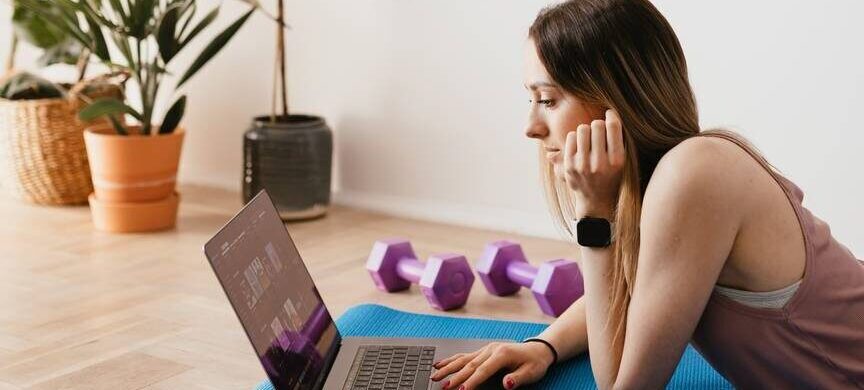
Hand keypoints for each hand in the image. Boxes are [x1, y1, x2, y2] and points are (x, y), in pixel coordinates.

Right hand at [430, 341, 553, 388]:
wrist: (537, 350)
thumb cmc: (534, 362)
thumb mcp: (531, 373)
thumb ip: (518, 378)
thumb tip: (507, 383)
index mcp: (501, 354)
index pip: (483, 370)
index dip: (471, 381)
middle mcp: (491, 350)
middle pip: (469, 364)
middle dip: (455, 376)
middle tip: (443, 386)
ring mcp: (485, 349)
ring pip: (463, 359)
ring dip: (448, 368)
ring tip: (435, 375)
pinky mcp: (483, 351)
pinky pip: (464, 355)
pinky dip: (451, 360)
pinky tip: (439, 364)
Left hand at [559, 109, 625, 218]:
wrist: (596, 200)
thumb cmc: (612, 175)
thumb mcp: (622, 161)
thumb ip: (617, 139)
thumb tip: (609, 112)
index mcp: (617, 160)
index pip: (613, 126)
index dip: (611, 115)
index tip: (609, 114)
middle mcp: (600, 163)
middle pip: (597, 125)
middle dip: (598, 125)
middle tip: (599, 132)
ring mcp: (582, 165)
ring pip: (582, 128)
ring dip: (586, 130)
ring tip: (589, 139)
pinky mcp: (569, 165)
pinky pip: (571, 136)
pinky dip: (576, 138)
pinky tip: (580, 145)